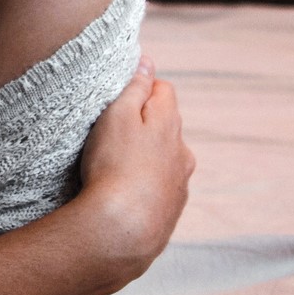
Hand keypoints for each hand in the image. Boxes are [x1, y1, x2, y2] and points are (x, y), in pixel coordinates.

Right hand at [72, 56, 190, 282]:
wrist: (122, 231)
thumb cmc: (115, 166)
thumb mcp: (118, 115)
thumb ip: (134, 87)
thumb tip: (148, 63)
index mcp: (170, 123)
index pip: (164, 89)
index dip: (141, 88)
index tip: (116, 99)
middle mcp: (183, 152)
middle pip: (167, 125)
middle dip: (144, 124)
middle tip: (110, 133)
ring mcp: (180, 184)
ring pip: (165, 159)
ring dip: (146, 158)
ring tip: (114, 168)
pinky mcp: (171, 212)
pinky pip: (159, 189)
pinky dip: (145, 186)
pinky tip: (124, 195)